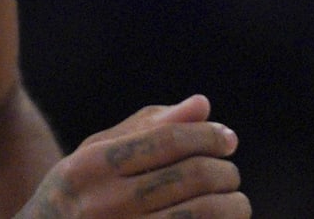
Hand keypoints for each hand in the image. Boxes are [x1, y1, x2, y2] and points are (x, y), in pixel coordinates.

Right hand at [12, 95, 248, 217]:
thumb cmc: (77, 192)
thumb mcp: (96, 153)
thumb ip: (147, 127)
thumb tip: (203, 104)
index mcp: (93, 165)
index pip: (168, 140)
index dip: (207, 136)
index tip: (227, 139)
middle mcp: (106, 201)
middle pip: (191, 175)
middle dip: (224, 171)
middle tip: (230, 172)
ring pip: (202, 212)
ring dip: (232, 204)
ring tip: (236, 200)